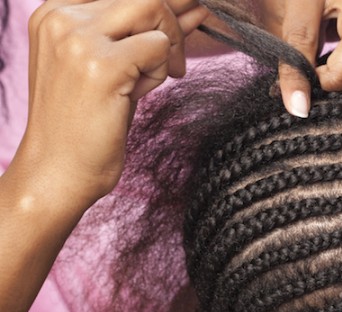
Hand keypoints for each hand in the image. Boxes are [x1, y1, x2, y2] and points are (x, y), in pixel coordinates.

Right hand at [22, 0, 208, 204]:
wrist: (59, 171)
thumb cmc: (88, 121)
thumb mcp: (115, 64)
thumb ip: (144, 30)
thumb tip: (193, 6)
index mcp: (55, 11)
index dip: (159, 5)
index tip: (186, 14)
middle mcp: (61, 17)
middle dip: (173, 21)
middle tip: (178, 61)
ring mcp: (77, 38)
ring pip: (153, 8)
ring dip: (167, 45)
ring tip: (152, 79)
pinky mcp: (100, 65)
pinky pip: (158, 46)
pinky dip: (160, 71)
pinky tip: (140, 92)